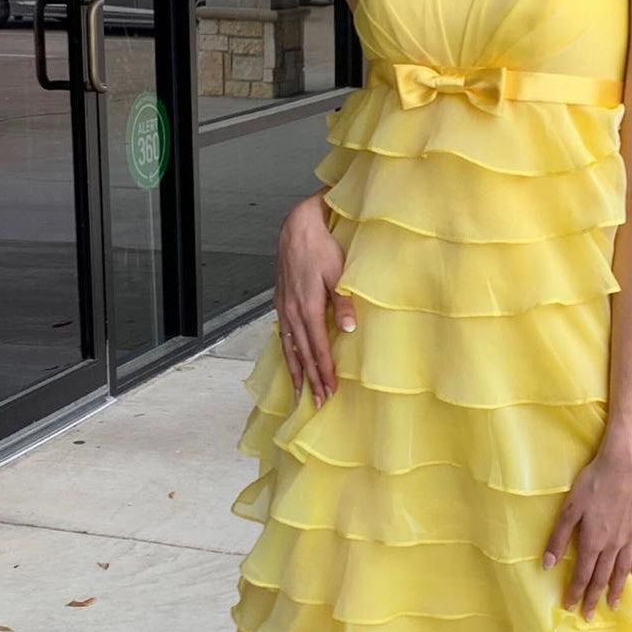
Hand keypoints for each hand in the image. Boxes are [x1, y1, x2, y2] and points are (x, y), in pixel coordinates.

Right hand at [274, 193, 357, 406]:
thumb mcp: (338, 271)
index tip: (330, 391)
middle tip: (319, 404)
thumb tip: (350, 328)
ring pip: (290, 349)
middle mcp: (292, 312)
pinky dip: (287, 355)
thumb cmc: (321, 246)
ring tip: (301, 395)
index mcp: (308, 306)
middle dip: (311, 380)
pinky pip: (284, 337)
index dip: (324, 371)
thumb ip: (343, 301)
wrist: (297, 227)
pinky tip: (291, 365)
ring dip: (297, 373)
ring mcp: (284, 309)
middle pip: (302, 355)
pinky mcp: (281, 304)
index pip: (318, 348)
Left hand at [542, 439, 631, 618]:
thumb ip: (559, 538)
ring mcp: (630, 536)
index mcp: (593, 542)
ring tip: (614, 604)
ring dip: (617, 588)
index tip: (570, 608)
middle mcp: (613, 545)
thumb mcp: (569, 509)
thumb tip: (547, 565)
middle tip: (590, 615)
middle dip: (594, 597)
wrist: (625, 464)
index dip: (576, 593)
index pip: (583, 575)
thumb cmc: (593, 483)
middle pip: (603, 577)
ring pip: (623, 569)